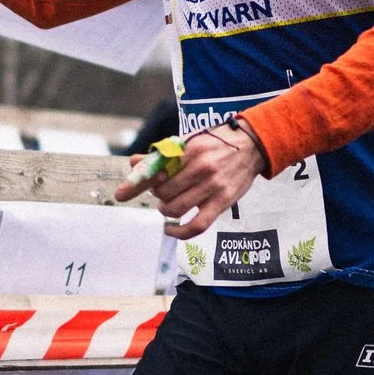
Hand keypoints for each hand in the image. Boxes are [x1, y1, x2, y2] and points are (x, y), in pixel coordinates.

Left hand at [117, 124, 264, 238]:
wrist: (252, 146)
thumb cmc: (216, 143)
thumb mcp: (189, 142)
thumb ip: (162, 154)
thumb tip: (134, 163)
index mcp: (189, 151)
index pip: (156, 170)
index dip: (136, 183)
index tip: (120, 194)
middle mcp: (201, 168)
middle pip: (164, 192)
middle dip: (157, 195)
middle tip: (162, 191)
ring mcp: (213, 187)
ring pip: (176, 208)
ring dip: (166, 210)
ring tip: (169, 204)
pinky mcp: (223, 202)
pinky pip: (197, 225)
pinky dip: (180, 232)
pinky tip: (171, 229)